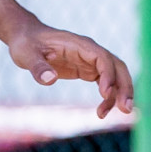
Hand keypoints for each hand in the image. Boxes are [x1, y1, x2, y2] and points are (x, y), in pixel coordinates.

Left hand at [6, 22, 134, 118]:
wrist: (25, 38)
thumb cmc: (25, 43)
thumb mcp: (26, 54)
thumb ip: (38, 67)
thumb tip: (49, 80)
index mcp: (78, 44)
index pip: (102, 58)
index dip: (108, 74)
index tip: (105, 93)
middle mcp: (89, 51)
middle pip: (117, 67)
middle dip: (125, 86)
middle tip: (126, 109)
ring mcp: (90, 61)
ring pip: (115, 76)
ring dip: (120, 94)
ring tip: (117, 113)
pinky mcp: (87, 70)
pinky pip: (105, 84)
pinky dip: (108, 97)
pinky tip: (102, 112)